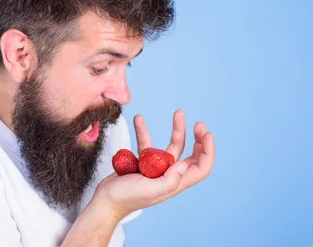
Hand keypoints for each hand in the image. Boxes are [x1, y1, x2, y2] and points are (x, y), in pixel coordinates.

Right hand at [93, 110, 214, 219]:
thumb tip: (183, 163)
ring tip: (178, 113)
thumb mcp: (149, 190)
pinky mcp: (143, 162)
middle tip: (198, 124)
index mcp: (175, 183)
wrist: (105, 200)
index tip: (206, 133)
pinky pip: (148, 143)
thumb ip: (169, 179)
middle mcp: (169, 175)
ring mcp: (156, 168)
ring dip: (176, 130)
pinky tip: (139, 120)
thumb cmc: (126, 198)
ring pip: (172, 146)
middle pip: (191, 156)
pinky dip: (144, 131)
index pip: (200, 168)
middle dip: (197, 140)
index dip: (207, 151)